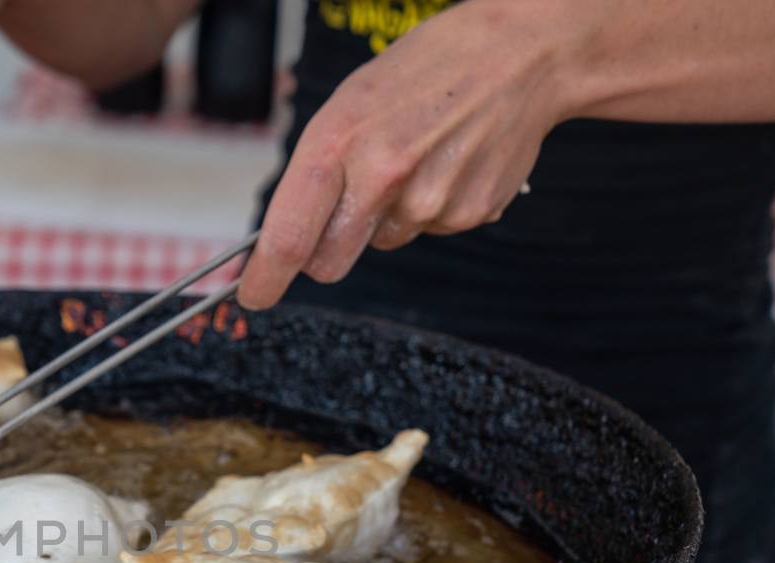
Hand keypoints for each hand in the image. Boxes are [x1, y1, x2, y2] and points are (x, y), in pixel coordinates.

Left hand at [237, 0, 581, 308]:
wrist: (520, 55)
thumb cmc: (424, 72)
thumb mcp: (350, 105)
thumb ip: (317, 171)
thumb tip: (286, 236)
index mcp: (338, 141)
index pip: (288, 235)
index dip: (265, 277)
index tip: (254, 294)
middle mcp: (381, 175)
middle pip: (329, 262)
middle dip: (326, 252)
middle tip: (349, 207)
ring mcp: (428, 200)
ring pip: (382, 243)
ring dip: (388, 216)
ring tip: (418, 157)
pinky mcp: (468, 214)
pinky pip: (428, 231)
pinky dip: (432, 207)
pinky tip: (449, 162)